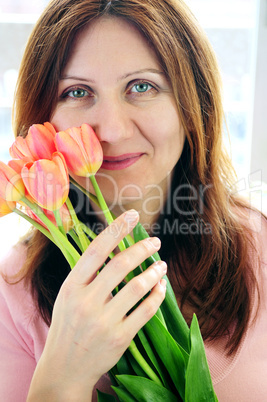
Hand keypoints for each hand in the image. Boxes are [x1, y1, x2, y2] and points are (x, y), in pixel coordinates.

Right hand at [27, 210, 166, 400]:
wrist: (65, 367)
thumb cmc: (69, 325)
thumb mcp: (70, 295)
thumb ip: (89, 274)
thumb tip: (117, 247)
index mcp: (72, 286)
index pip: (96, 250)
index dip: (116, 229)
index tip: (132, 215)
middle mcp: (86, 302)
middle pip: (121, 265)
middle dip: (142, 248)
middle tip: (155, 242)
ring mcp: (103, 321)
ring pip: (137, 286)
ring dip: (154, 271)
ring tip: (162, 264)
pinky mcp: (120, 338)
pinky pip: (146, 310)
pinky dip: (158, 295)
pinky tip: (161, 286)